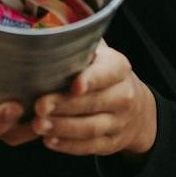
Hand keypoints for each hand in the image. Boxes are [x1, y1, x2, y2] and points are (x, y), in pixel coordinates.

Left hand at [31, 42, 156, 156]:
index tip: (74, 84)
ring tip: (39, 125)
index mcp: (118, 68)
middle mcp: (123, 95)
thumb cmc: (103, 74)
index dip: (91, 80)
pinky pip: (90, 146)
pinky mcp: (112, 143)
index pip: (106, 73)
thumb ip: (79, 44)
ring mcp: (119, 122)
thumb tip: (48, 30)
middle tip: (39, 106)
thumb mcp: (99, 54)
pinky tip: (50, 141)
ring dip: (63, 128)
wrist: (136, 108)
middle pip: (94, 102)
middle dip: (65, 105)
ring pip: (91, 127)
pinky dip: (69, 146)